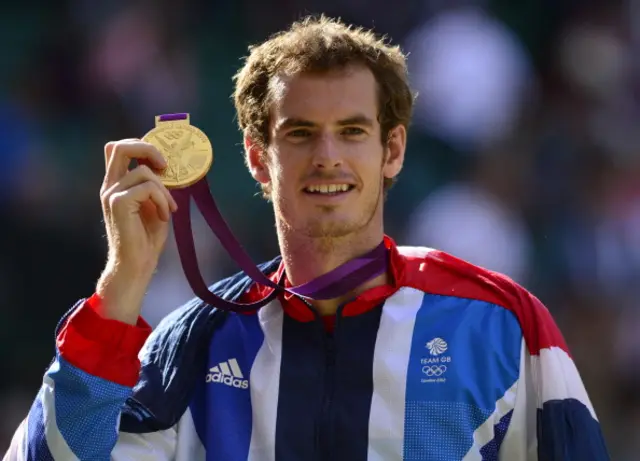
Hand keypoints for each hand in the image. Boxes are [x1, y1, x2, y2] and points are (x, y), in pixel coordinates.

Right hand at [96, 139, 177, 323]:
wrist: (136, 264)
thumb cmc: (146, 238)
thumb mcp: (154, 205)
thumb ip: (154, 186)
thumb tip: (167, 168)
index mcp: (116, 184)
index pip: (117, 149)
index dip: (139, 146)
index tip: (161, 163)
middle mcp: (110, 186)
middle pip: (120, 147)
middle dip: (148, 149)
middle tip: (166, 166)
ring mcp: (112, 193)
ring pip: (144, 172)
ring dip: (164, 190)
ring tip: (167, 209)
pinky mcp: (118, 202)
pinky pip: (149, 188)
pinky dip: (162, 201)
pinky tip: (163, 216)